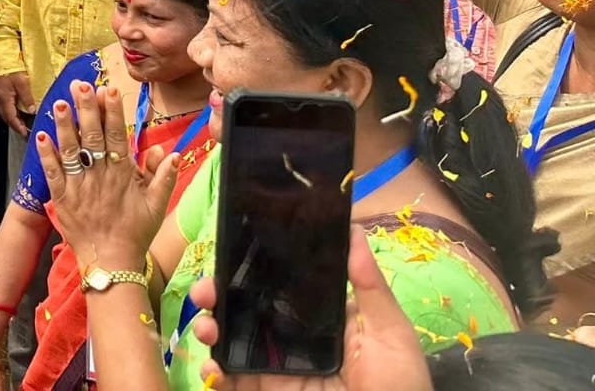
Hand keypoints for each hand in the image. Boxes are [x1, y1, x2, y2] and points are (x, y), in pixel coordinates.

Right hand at [0, 71, 36, 137]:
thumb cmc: (11, 67)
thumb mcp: (22, 82)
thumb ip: (27, 97)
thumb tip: (33, 111)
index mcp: (4, 99)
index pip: (11, 118)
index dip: (18, 127)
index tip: (26, 134)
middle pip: (7, 117)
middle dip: (16, 125)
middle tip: (25, 131)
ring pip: (6, 112)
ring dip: (14, 119)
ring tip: (23, 123)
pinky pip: (6, 106)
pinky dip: (12, 112)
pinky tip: (18, 110)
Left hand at [36, 84, 175, 268]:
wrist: (112, 264)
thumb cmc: (135, 233)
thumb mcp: (157, 206)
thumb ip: (164, 177)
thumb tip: (173, 152)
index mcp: (123, 176)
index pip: (118, 137)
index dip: (113, 113)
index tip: (110, 90)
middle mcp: (100, 178)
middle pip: (93, 137)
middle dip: (87, 109)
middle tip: (82, 85)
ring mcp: (79, 188)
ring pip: (72, 151)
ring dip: (66, 126)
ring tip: (61, 103)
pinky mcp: (62, 199)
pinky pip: (53, 174)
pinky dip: (47, 156)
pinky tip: (42, 136)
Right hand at [187, 228, 432, 390]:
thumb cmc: (399, 387)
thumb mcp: (391, 333)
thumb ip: (369, 286)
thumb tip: (352, 230)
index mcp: (317, 316)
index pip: (275, 284)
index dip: (248, 268)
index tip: (228, 251)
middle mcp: (289, 337)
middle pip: (242, 307)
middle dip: (215, 293)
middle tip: (206, 292)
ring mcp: (274, 369)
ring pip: (229, 339)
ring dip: (207, 327)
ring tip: (206, 327)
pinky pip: (230, 381)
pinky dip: (213, 373)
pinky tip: (213, 367)